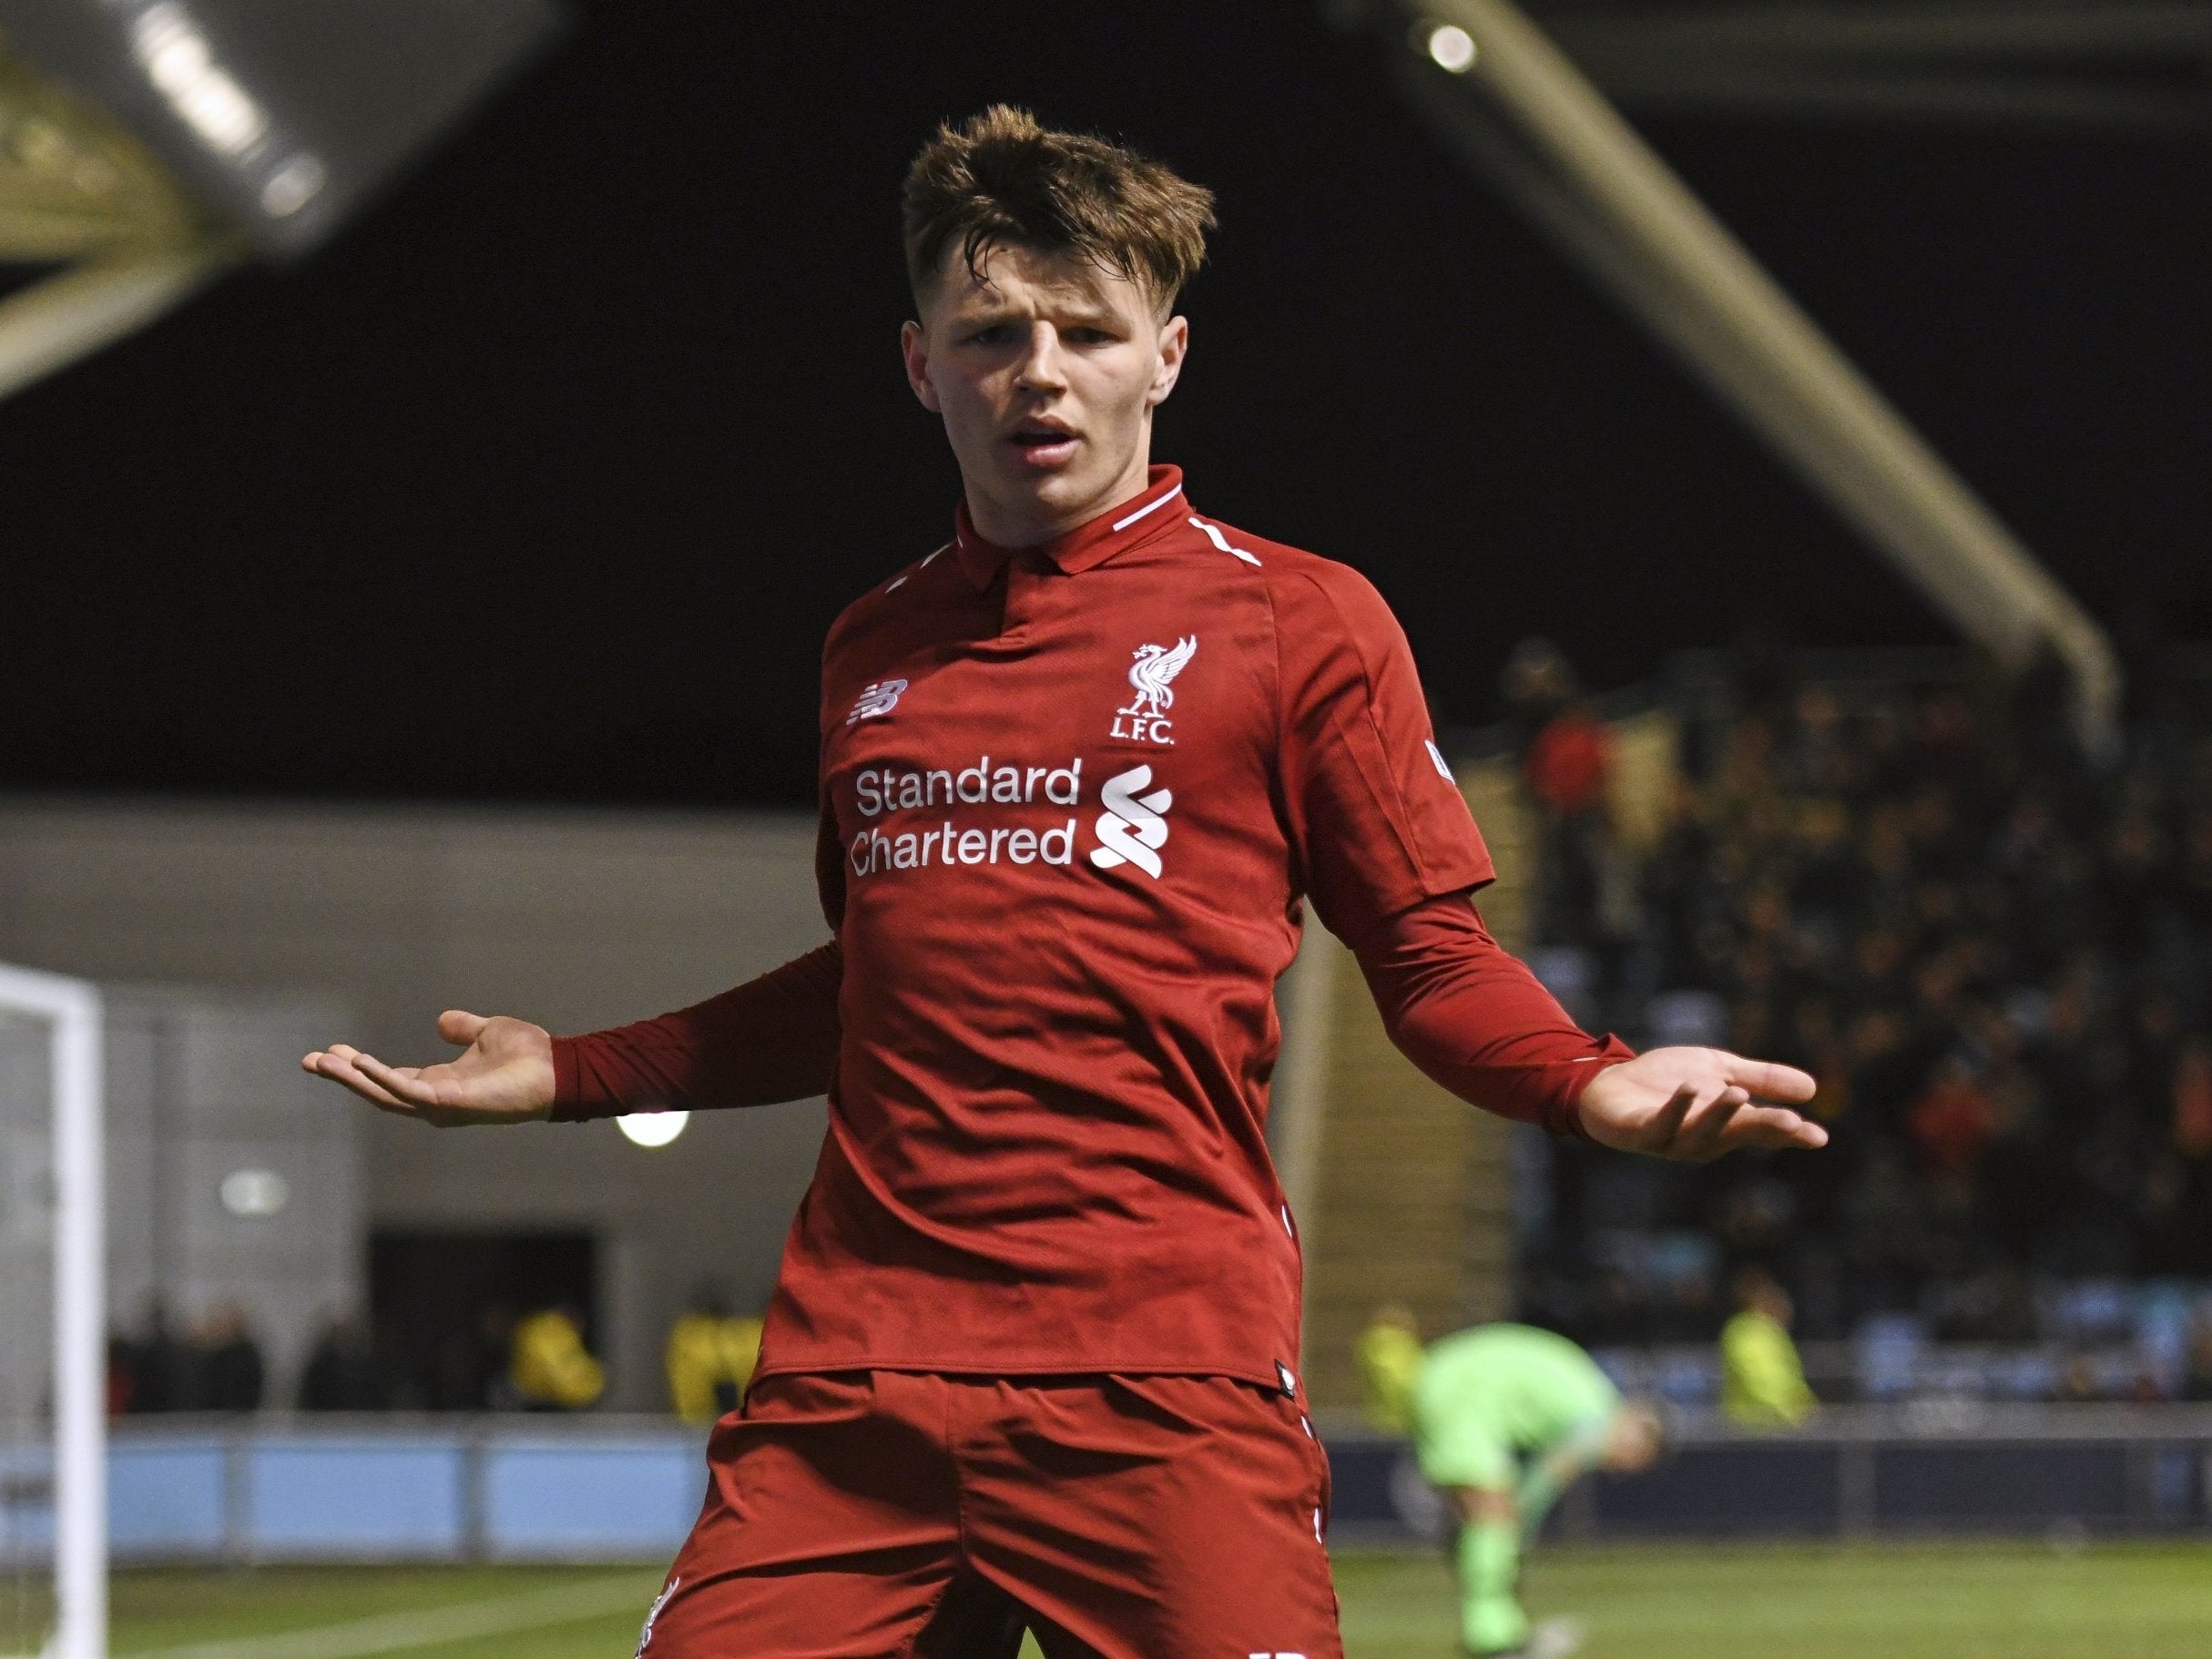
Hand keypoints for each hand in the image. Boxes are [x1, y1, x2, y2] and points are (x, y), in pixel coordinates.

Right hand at [301, 1010, 554, 1127]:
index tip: (332, 1051)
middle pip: (377, 1091)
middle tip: (308, 1060)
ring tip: (319, 1061)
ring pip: (383, 1094)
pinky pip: (407, 1091)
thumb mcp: (487, 1034)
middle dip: (342, 1077)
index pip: (389, 1078)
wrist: (558, 1068)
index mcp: (439, 1083)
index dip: (360, 1067)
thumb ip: (463, 1030)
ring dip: (350, 1078)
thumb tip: (442, 1021)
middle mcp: (434, 1099)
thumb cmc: (529, 1057)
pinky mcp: (450, 1102)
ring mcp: (440, 1104)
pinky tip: (358, 1062)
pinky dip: (381, 1077)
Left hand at [1576, 1046, 1823, 1160]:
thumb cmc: (1664, 1082)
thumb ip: (1760, 1079)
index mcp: (1725, 1126)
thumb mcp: (1719, 1071)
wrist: (1608, 1082)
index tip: (1818, 1136)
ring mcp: (1671, 1139)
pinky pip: (1660, 1126)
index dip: (1789, 1135)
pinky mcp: (1640, 1133)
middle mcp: (1702, 1139)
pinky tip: (1690, 1090)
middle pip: (1738, 1135)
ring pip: (1701, 1135)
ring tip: (1739, 1093)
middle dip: (1764, 1129)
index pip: (1763, 1131)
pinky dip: (1676, 1109)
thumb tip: (1813, 1088)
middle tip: (1792, 1122)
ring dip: (1721, 1116)